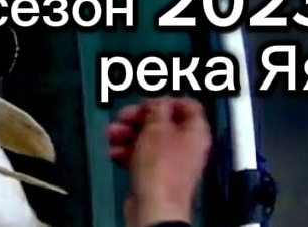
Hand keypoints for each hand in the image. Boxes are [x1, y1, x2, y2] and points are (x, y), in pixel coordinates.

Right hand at [106, 97, 211, 226]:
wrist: (154, 206)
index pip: (188, 106)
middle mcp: (187, 146)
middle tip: (123, 117)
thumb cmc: (161, 168)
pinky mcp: (157, 175)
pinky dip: (128, 152)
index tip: (147, 102)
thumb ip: (157, 109)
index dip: (166, 100)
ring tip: (112, 136)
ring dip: (128, 134)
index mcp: (195, 131)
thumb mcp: (157, 128)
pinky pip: (142, 157)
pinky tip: (115, 153)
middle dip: (139, 118)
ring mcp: (172, 162)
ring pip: (149, 139)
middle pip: (163, 122)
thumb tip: (158, 101)